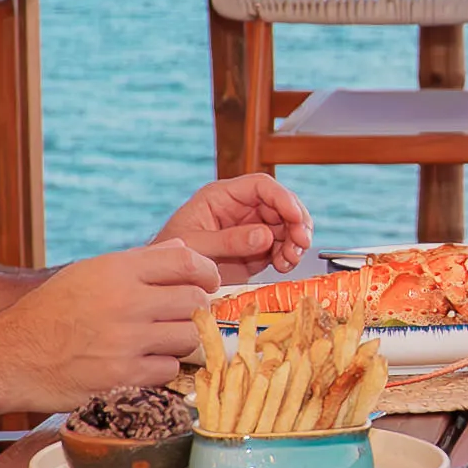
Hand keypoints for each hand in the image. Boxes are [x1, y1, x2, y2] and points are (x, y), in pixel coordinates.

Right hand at [0, 243, 224, 406]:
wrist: (12, 356)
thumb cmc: (51, 311)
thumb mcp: (89, 272)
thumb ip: (139, 262)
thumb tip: (184, 252)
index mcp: (118, 270)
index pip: (187, 262)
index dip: (207, 273)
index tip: (208, 283)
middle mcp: (125, 302)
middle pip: (195, 302)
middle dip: (194, 310)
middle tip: (180, 317)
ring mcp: (126, 342)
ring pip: (188, 338)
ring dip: (180, 341)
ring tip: (158, 341)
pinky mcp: (124, 377)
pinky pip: (170, 370)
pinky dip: (162, 369)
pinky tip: (142, 363)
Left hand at [156, 173, 312, 275]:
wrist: (165, 280)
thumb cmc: (171, 257)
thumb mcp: (195, 246)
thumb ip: (229, 241)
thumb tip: (265, 235)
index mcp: (222, 197)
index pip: (261, 186)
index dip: (283, 198)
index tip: (295, 217)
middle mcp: (239, 209)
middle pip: (280, 205)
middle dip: (296, 223)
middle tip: (301, 243)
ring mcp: (249, 229)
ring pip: (285, 226)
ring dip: (295, 242)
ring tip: (289, 260)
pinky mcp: (254, 250)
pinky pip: (281, 247)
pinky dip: (288, 256)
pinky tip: (283, 265)